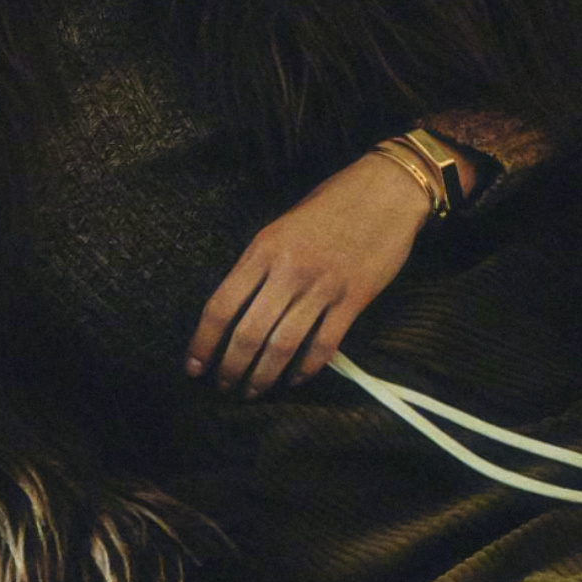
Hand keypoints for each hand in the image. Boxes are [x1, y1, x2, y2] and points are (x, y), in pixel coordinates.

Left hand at [188, 152, 427, 395]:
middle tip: (224, 387)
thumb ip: (261, 264)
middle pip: (248, 334)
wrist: (387, 190)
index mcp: (264, 249)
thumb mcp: (282, 226)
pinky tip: (295, 379)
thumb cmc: (332, 204)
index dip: (203, 343)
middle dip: (231, 369)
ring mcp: (323, 287)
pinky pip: (324, 345)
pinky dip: (306, 369)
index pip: (221, 306)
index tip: (194, 366)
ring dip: (263, 377)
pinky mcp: (354, 299)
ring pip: (283, 346)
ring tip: (253, 392)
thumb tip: (239, 307)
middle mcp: (289, 270)